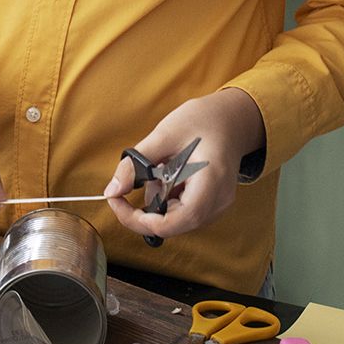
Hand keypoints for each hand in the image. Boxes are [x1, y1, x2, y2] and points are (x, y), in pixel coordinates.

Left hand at [103, 87, 264, 238]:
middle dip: (145, 210)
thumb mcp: (164, 135)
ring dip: (157, 201)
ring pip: (175, 221)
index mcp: (211, 183)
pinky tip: (170, 175)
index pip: (175, 222)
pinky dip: (167, 199)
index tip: (118, 203)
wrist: (232, 118)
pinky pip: (181, 213)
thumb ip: (135, 164)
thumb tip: (111, 191)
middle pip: (172, 225)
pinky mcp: (211, 205)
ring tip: (161, 169)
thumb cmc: (203, 120)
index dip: (140, 221)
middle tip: (134, 180)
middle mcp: (218, 202)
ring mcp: (217, 206)